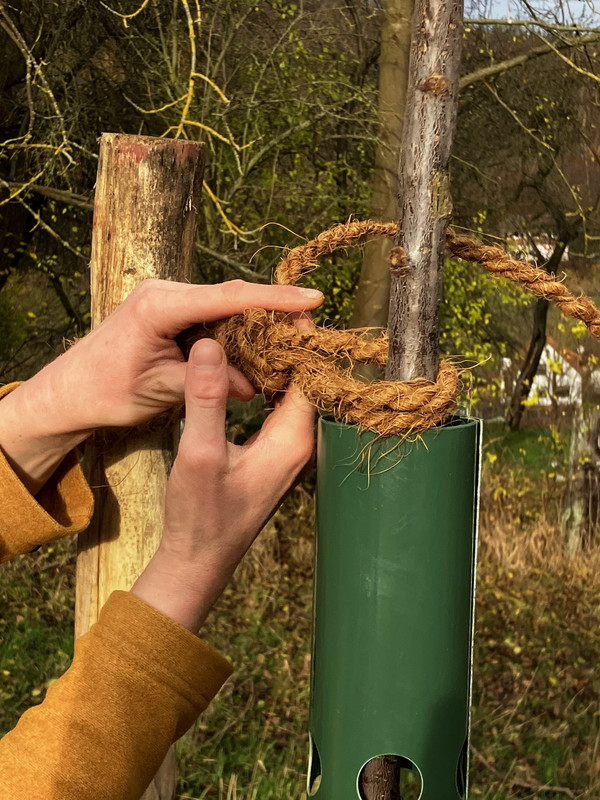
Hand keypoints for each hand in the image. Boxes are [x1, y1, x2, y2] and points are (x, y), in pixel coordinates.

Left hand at [0, 279, 321, 492]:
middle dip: (271, 312)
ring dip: (253, 329)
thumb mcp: (160, 390)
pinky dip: (233, 337)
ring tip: (286, 348)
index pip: (228, 297)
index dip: (274, 298)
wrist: (67, 392)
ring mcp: (167, 299)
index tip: (312, 298)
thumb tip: (252, 385)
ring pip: (224, 308)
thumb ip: (207, 383)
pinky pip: (211, 319)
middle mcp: (165, 292)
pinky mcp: (169, 313)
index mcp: (159, 305)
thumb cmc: (104, 392)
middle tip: (308, 331)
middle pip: (231, 297)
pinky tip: (253, 356)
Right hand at [130, 332, 314, 631]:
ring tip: (255, 329)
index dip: (301, 339)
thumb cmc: (201, 515)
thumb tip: (209, 346)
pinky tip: (245, 368)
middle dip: (289, 345)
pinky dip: (265, 384)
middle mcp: (299, 444)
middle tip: (266, 309)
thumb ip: (206, 399)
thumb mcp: (198, 453)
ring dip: (276, 363)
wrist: (198, 561)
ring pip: (290, 394)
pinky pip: (277, 409)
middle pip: (304, 381)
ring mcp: (287, 452)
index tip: (289, 303)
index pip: (310, 375)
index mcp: (292, 439)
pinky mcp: (272, 456)